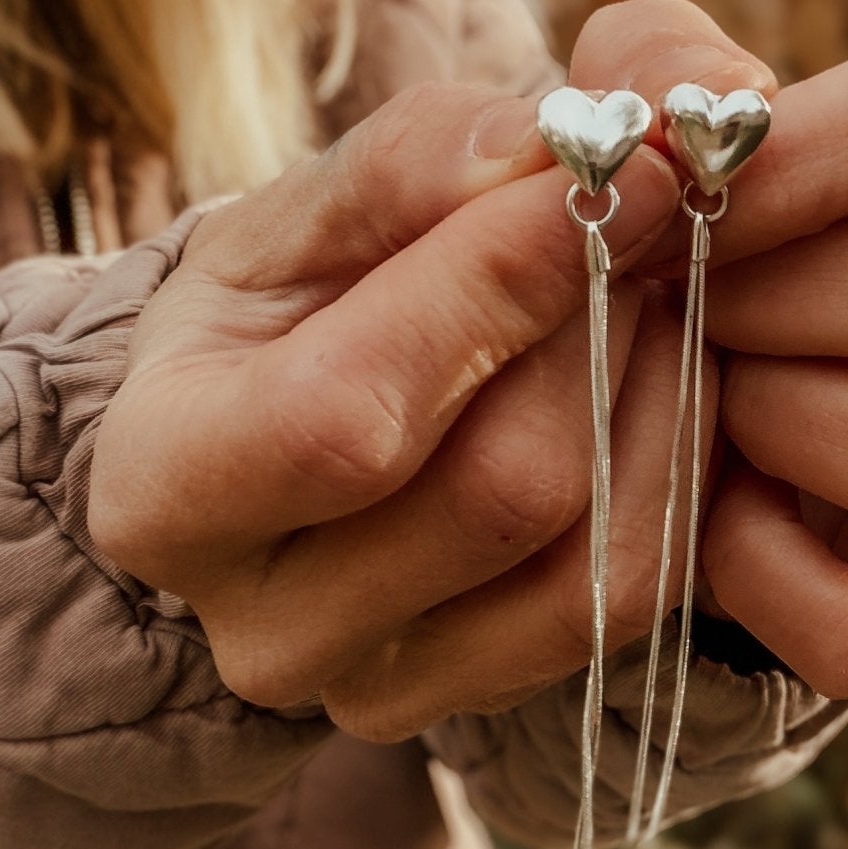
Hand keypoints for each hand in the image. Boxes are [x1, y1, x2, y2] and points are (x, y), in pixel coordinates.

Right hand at [89, 81, 700, 740]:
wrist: (287, 435)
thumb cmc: (287, 306)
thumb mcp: (302, 213)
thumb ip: (408, 164)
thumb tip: (541, 151)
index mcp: (165, 491)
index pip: (350, 413)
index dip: (498, 282)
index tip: (615, 165)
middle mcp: (265, 631)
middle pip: (500, 490)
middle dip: (597, 327)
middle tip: (644, 214)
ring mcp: (384, 688)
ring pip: (593, 551)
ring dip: (658, 386)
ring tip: (645, 285)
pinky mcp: (492, 697)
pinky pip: (641, 590)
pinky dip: (682, 460)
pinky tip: (665, 372)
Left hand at [567, 0, 847, 699]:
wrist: (663, 411)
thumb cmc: (671, 244)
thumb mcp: (640, 131)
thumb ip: (652, 71)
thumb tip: (702, 113)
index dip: (804, 148)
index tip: (686, 188)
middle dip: (772, 298)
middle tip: (685, 307)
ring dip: (788, 428)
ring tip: (720, 405)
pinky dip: (764, 580)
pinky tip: (718, 521)